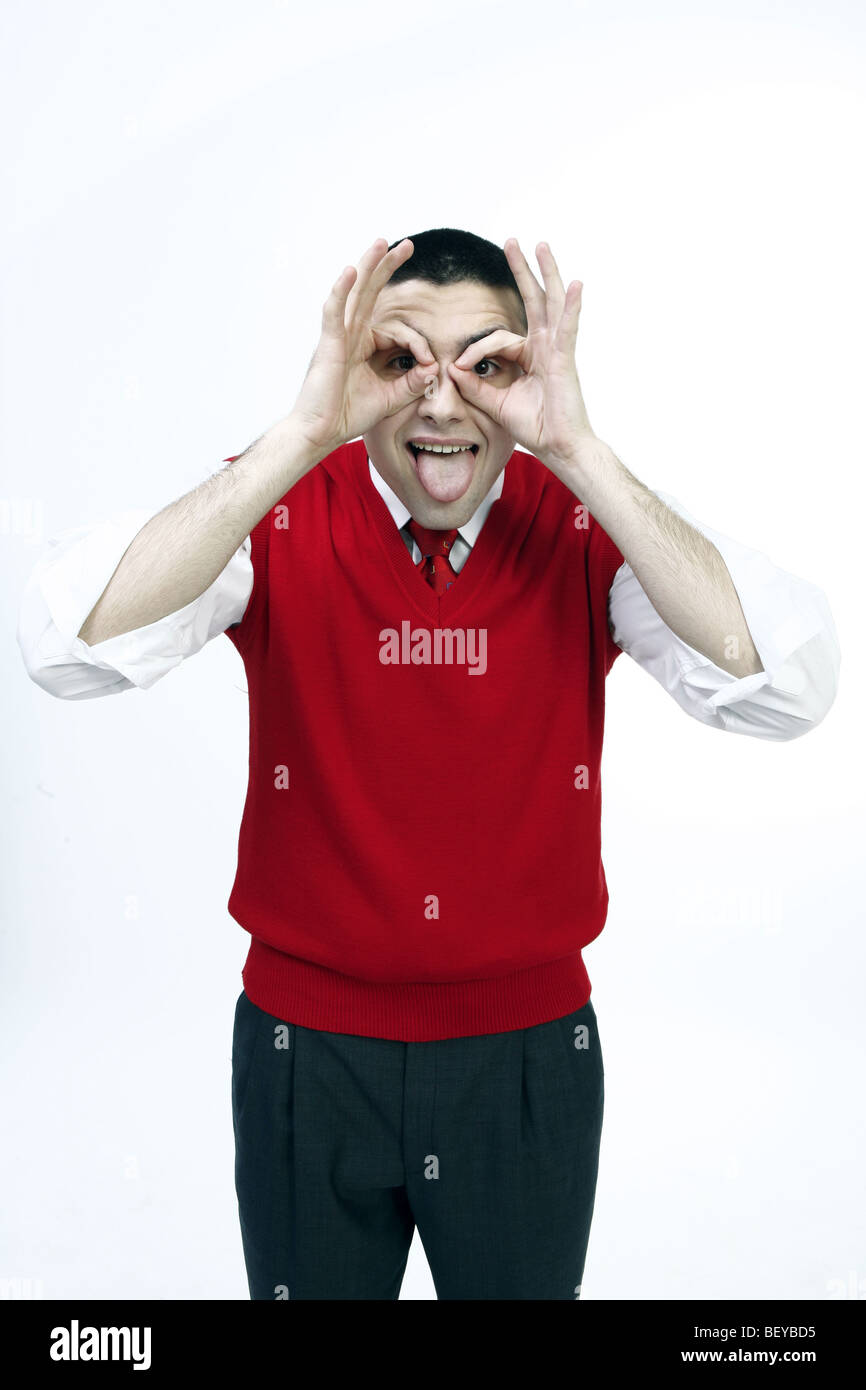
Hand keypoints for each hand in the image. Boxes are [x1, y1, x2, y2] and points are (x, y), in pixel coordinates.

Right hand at [288, 238, 436, 455]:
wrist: (320, 433)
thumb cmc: (346, 415)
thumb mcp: (390, 399)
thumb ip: (412, 383)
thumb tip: (433, 368)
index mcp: (363, 345)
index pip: (395, 328)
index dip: (417, 341)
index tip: (430, 362)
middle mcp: (350, 334)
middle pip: (370, 292)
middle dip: (387, 267)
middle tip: (407, 245)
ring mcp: (337, 337)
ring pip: (353, 293)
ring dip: (367, 267)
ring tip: (380, 243)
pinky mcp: (328, 345)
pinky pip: (334, 313)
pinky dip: (341, 291)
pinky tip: (350, 272)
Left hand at [446, 239, 595, 470]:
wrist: (558, 447)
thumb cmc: (535, 427)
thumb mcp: (496, 404)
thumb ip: (475, 386)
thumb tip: (453, 370)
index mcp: (530, 356)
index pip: (498, 339)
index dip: (476, 351)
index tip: (461, 367)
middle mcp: (545, 346)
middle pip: (534, 300)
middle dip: (522, 270)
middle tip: (513, 242)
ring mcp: (557, 350)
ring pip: (551, 303)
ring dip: (545, 272)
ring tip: (539, 245)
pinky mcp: (565, 359)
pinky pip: (568, 327)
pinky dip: (572, 306)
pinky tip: (574, 284)